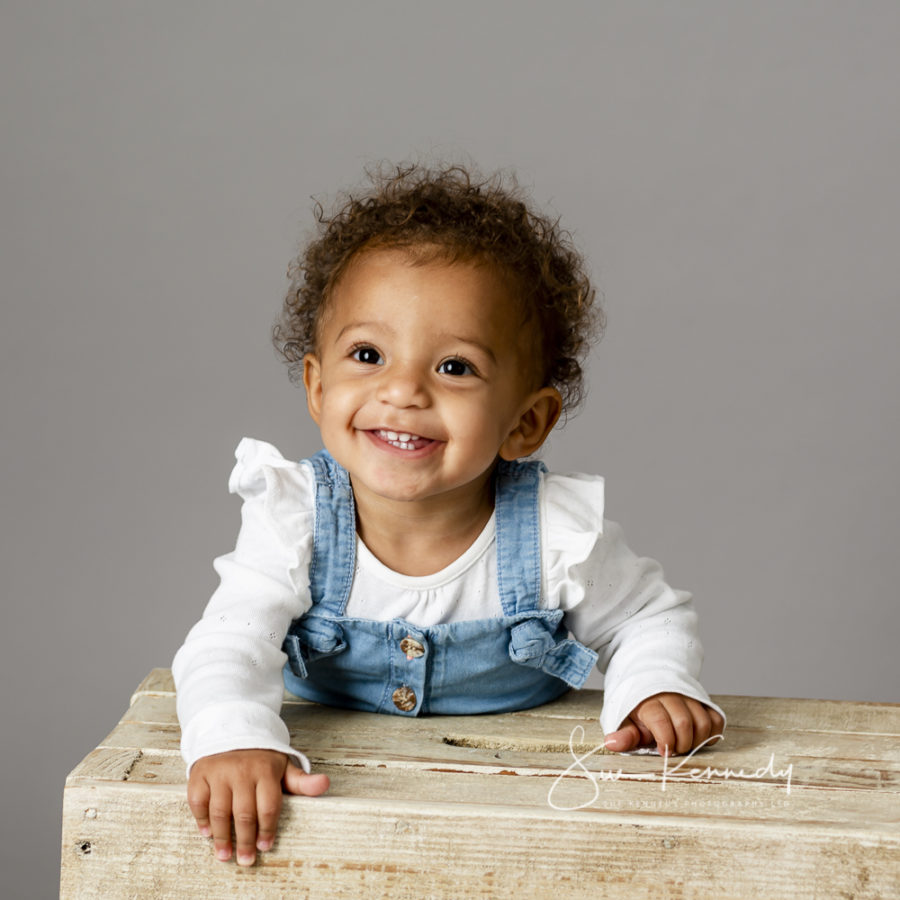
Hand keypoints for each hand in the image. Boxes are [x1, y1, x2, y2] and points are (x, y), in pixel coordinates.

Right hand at [187, 749, 329, 865]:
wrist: (233, 731)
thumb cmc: (261, 758)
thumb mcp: (283, 767)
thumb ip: (302, 781)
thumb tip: (325, 784)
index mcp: (266, 770)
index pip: (268, 806)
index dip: (267, 829)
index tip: (265, 846)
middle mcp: (242, 770)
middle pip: (244, 813)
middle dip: (245, 840)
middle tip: (246, 860)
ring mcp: (220, 772)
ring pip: (220, 810)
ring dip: (222, 837)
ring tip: (226, 855)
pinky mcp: (201, 773)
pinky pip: (198, 801)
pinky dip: (202, 819)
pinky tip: (208, 833)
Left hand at [603, 693, 723, 755]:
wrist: (650, 682)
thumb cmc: (639, 708)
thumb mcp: (626, 721)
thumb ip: (624, 735)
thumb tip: (611, 744)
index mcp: (649, 701)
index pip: (661, 722)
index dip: (665, 742)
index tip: (663, 752)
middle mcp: (672, 695)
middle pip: (685, 722)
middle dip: (681, 744)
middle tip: (674, 750)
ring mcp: (690, 697)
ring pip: (703, 722)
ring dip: (697, 740)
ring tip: (684, 744)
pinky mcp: (704, 701)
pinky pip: (716, 720)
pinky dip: (711, 734)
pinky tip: (697, 738)